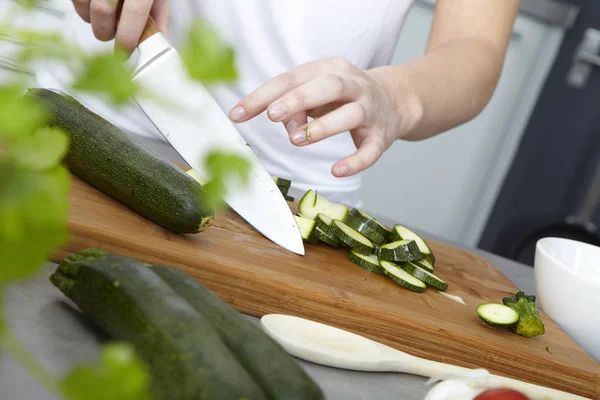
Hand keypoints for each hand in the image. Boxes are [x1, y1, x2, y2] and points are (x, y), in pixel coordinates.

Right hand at [71, 0, 169, 52]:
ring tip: (103, 14)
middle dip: (104, 31)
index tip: (124, 51)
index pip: (134, 12)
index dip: (127, 37)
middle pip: (102, 10)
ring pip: (83, 4)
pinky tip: (93, 2)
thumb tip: (160, 45)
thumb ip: (159, 17)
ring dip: (90, 18)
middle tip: (111, 33)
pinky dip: (81, 5)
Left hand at [228, 57, 419, 177]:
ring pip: (351, 114)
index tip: (237, 113)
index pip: (292, 78)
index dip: (263, 95)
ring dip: (322, 127)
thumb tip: (285, 124)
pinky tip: (337, 171)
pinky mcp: (382, 135)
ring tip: (297, 140)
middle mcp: (353, 85)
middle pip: (328, 86)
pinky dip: (355, 161)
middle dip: (298, 100)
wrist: (396, 100)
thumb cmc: (344, 97)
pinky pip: (371, 150)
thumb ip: (297, 107)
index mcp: (331, 69)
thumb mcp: (318, 95)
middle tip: (272, 115)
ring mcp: (370, 110)